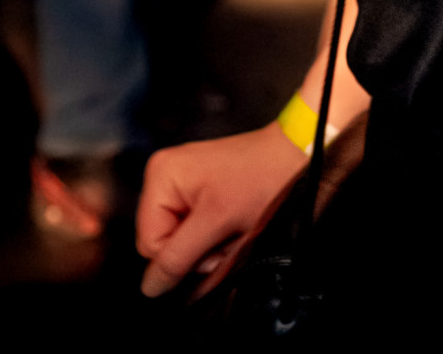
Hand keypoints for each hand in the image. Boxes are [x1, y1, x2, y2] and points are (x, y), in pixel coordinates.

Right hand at [136, 123, 304, 297]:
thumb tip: (150, 288)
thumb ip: (180, 258)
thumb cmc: (263, 177)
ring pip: (178, 239)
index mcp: (161, 176)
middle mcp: (164, 175)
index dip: (181, 256)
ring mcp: (179, 181)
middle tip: (224, 236)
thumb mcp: (218, 223)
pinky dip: (210, 234)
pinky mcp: (194, 188)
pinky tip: (230, 221)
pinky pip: (190, 228)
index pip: (149, 245)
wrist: (293, 154)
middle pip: (162, 242)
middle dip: (194, 250)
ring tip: (231, 225)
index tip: (212, 246)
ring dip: (205, 244)